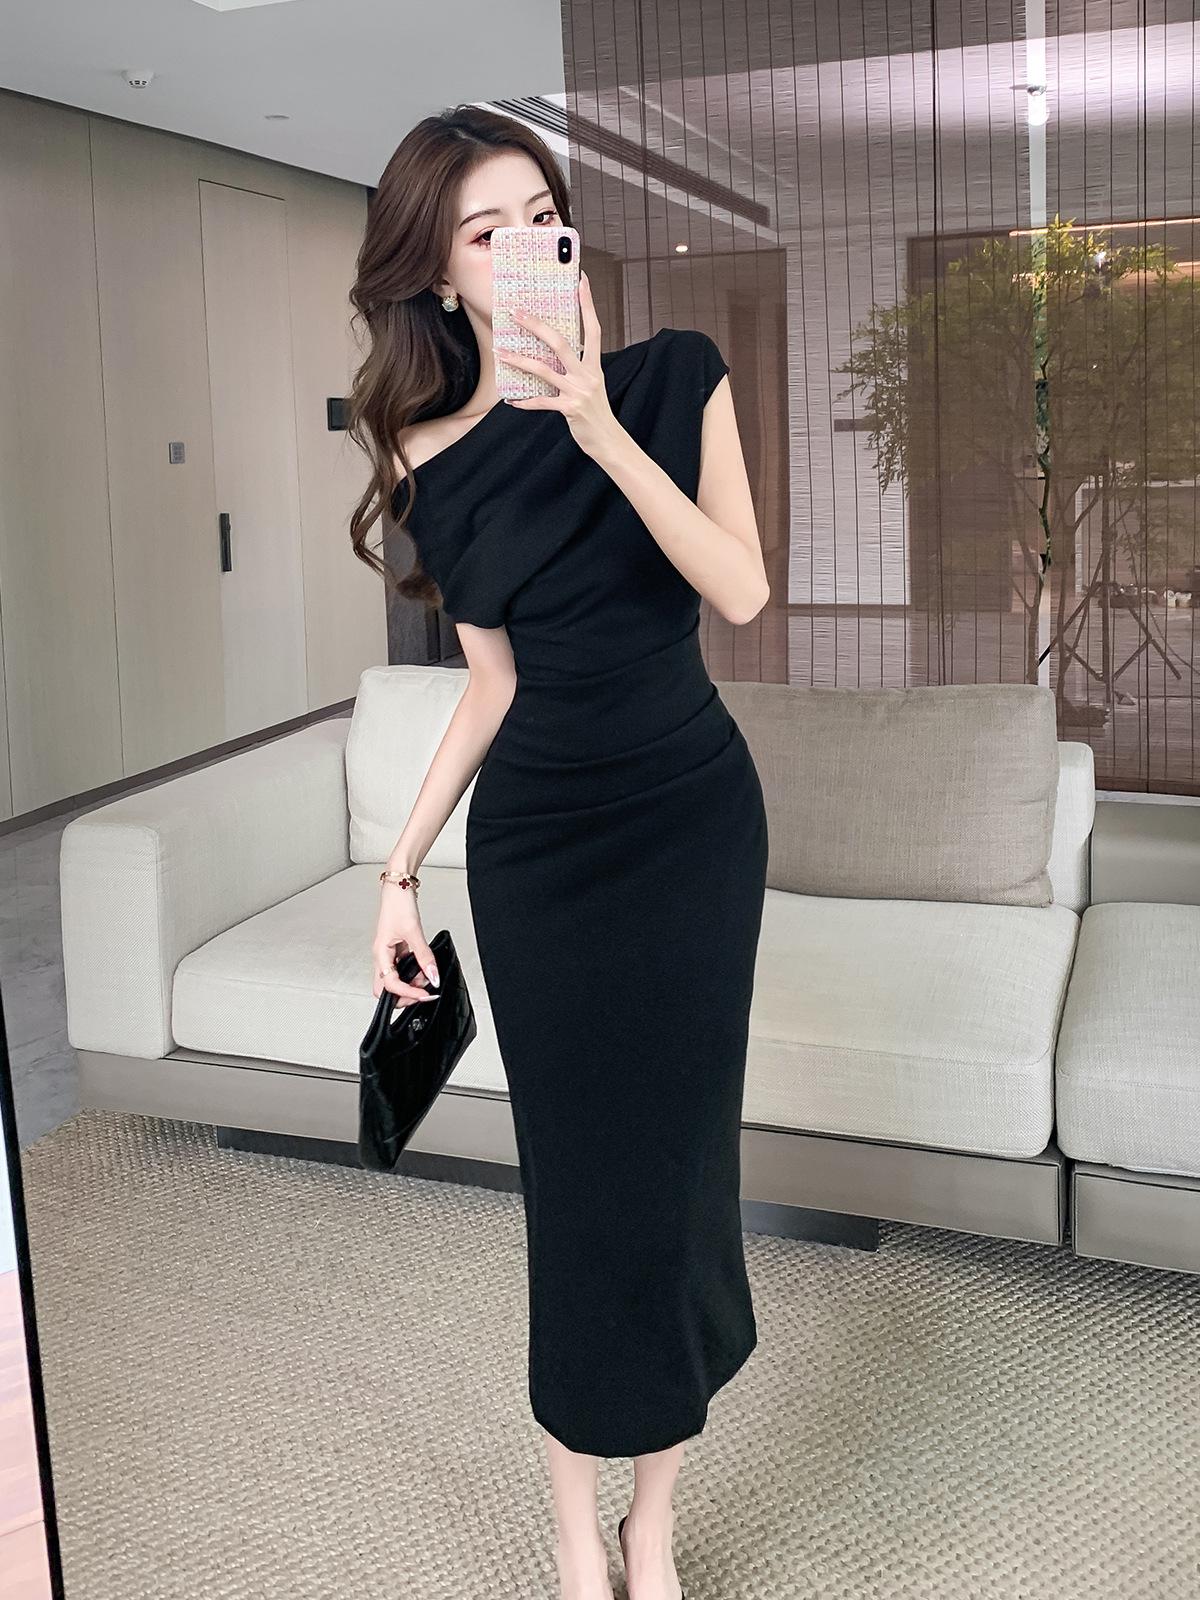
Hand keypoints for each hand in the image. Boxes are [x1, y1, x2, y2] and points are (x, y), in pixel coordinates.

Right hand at [372, 890, 439, 1003]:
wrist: (398, 888)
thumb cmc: (398, 905)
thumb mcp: (414, 931)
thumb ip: (424, 956)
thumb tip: (432, 976)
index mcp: (380, 954)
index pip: (390, 984)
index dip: (407, 992)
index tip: (424, 994)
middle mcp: (382, 957)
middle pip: (386, 990)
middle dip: (404, 996)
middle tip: (423, 993)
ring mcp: (389, 955)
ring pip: (395, 981)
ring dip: (410, 984)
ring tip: (426, 979)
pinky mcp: (397, 951)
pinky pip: (403, 969)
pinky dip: (413, 974)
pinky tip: (423, 969)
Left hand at [495, 271, 623, 461]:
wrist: (609, 441)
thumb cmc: (597, 412)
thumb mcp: (591, 384)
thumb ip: (576, 368)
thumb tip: (554, 354)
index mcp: (594, 365)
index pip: (593, 327)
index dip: (587, 303)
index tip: (581, 279)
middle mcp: (587, 374)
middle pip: (561, 342)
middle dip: (537, 326)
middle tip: (517, 313)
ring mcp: (578, 391)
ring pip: (544, 369)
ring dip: (519, 359)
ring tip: (500, 351)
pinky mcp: (569, 409)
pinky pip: (541, 402)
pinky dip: (525, 401)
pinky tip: (511, 399)